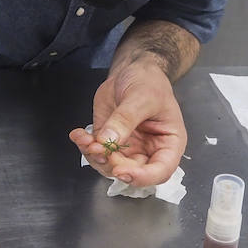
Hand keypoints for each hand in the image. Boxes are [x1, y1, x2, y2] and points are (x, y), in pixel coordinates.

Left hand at [69, 59, 186, 186]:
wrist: (132, 69)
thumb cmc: (149, 82)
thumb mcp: (142, 97)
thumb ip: (126, 120)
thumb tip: (109, 141)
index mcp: (169, 144)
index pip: (160, 171)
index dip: (142, 177)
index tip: (121, 171)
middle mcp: (149, 151)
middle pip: (131, 172)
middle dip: (112, 164)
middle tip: (98, 148)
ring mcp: (128, 148)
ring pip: (110, 166)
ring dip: (95, 157)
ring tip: (85, 139)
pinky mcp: (109, 141)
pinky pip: (96, 153)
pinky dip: (85, 146)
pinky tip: (79, 134)